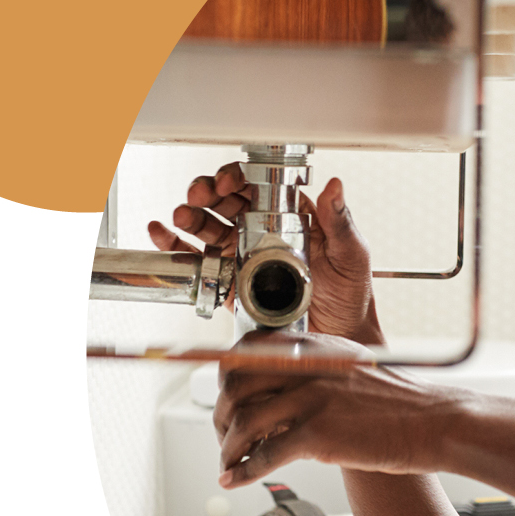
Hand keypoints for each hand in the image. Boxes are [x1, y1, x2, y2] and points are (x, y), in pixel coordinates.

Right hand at [148, 162, 383, 343]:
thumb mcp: (351, 254)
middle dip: (208, 193)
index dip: (239, 178)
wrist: (341, 337)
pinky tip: (163, 234)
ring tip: (183, 215)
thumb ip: (340, 221)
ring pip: (208, 226)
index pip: (258, 186)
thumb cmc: (351, 295)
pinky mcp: (230, 283)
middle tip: (200, 195)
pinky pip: (199, 261)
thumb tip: (335, 185)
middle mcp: (263, 232)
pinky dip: (176, 246)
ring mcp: (243, 256)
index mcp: (290, 217)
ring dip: (190, 216)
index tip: (230, 182)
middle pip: (226, 202)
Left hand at [214, 332, 464, 486]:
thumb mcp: (352, 368)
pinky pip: (265, 455)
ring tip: (228, 463)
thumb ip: (315, 371)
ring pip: (243, 422)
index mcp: (313, 348)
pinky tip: (237, 480)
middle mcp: (306, 368)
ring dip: (227, 448)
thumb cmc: (401, 403)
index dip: (226, 377)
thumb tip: (281, 392)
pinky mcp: (318, 435)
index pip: (247, 350)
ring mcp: (311, 400)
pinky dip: (243, 472)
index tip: (223, 398)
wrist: (435, 423)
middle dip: (219, 414)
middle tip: (222, 435)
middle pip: (235, 385)